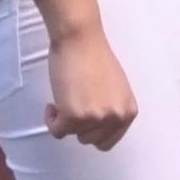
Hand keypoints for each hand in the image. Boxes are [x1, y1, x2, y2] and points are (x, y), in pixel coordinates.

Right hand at [45, 27, 137, 149]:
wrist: (80, 38)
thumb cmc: (94, 56)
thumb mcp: (115, 89)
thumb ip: (112, 109)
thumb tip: (100, 127)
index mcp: (128, 111)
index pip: (109, 140)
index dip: (93, 131)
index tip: (84, 120)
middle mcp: (115, 117)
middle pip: (90, 140)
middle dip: (79, 125)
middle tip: (73, 105)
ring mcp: (95, 119)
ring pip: (73, 135)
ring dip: (65, 121)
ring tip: (65, 99)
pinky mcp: (73, 117)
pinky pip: (57, 131)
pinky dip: (51, 120)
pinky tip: (53, 104)